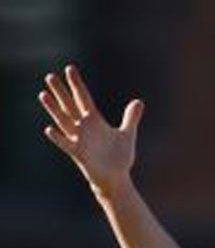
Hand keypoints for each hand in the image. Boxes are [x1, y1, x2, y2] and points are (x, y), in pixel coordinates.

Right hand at [39, 64, 141, 196]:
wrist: (116, 179)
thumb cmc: (119, 157)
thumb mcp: (127, 135)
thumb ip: (130, 118)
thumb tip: (138, 102)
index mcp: (94, 121)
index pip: (83, 98)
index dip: (77, 84)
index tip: (69, 69)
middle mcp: (84, 128)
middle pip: (69, 106)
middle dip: (60, 92)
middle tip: (50, 76)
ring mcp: (79, 140)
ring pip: (63, 121)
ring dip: (53, 109)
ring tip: (43, 95)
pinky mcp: (79, 154)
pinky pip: (66, 144)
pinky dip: (58, 137)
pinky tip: (48, 128)